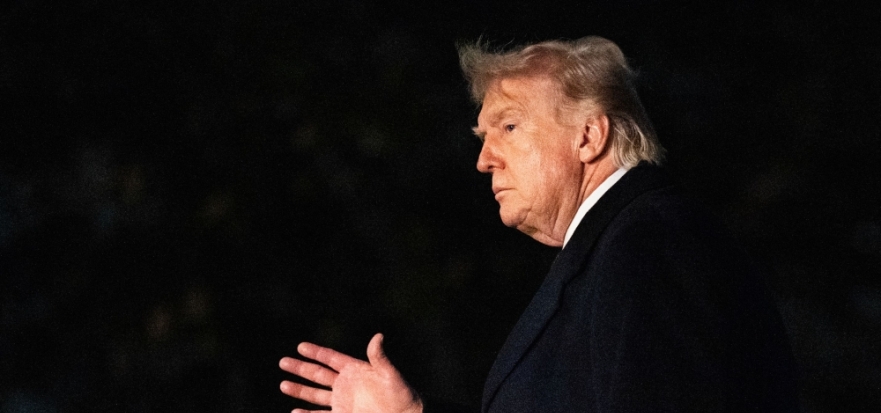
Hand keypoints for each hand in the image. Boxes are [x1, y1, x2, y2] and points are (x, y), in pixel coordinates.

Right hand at [279, 333, 422, 412]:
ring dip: (300, 390)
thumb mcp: (390, 375)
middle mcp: (346, 384)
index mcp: (356, 369)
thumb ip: (380, 357)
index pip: (331, 358)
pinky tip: (295, 412)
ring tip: (283, 385)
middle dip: (301, 369)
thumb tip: (378, 336)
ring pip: (315, 395)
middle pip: (318, 374)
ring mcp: (343, 401)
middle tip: (283, 362)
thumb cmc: (402, 394)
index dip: (316, 352)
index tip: (300, 346)